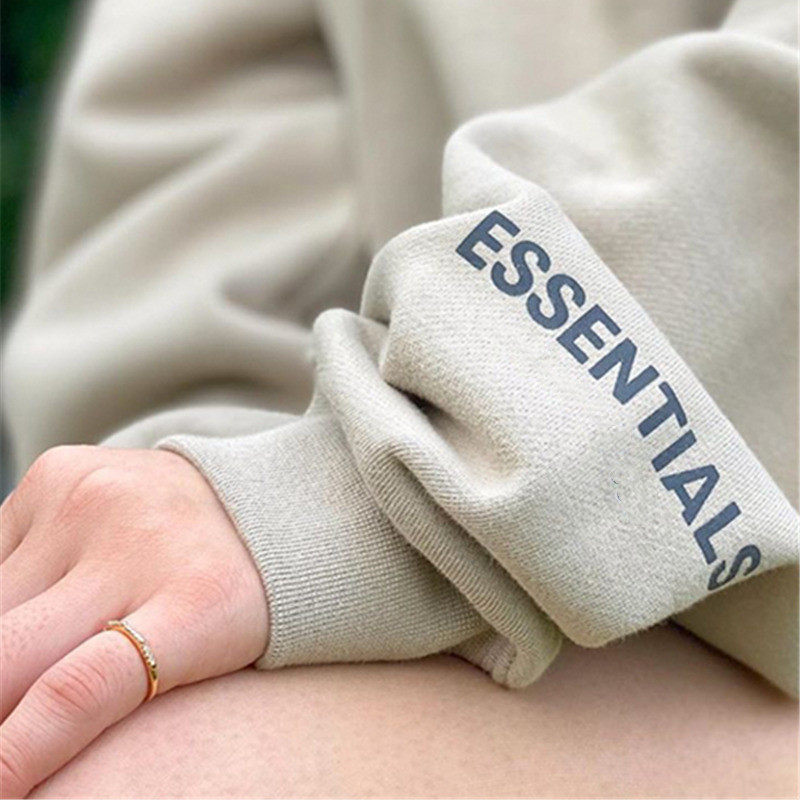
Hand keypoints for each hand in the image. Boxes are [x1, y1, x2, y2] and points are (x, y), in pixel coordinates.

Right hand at [0, 446, 268, 796]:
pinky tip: (31, 611)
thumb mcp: (211, 655)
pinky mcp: (58, 474)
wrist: (252, 499)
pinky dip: (1, 599)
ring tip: (27, 668)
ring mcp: (92, 501)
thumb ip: (116, 694)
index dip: (16, 753)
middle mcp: (139, 544)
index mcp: (197, 602)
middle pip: (11, 656)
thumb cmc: (231, 597)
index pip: (78, 692)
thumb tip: (24, 746)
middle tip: (6, 729)